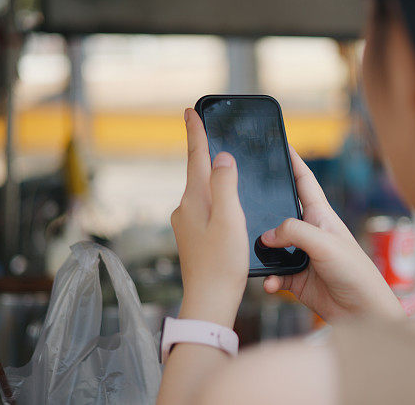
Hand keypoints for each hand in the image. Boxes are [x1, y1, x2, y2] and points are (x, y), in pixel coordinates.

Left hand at [170, 108, 248, 328]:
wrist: (209, 303)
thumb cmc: (222, 264)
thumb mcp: (230, 219)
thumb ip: (224, 184)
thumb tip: (221, 158)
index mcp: (194, 200)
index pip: (195, 157)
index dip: (195, 132)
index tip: (189, 111)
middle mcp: (185, 209)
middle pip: (196, 172)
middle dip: (202, 152)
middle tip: (204, 128)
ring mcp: (186, 225)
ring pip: (201, 192)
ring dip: (210, 177)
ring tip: (222, 165)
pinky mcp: (193, 238)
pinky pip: (204, 208)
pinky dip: (214, 199)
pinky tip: (225, 205)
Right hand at [261, 146, 403, 321]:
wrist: (362, 312)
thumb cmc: (355, 273)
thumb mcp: (325, 244)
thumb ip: (295, 232)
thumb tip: (266, 236)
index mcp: (320, 215)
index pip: (304, 181)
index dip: (292, 161)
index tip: (279, 144)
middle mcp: (309, 232)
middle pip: (280, 213)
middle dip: (262, 209)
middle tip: (242, 200)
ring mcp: (301, 255)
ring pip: (271, 246)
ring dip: (261, 251)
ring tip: (252, 252)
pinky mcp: (296, 278)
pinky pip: (274, 274)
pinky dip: (268, 278)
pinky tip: (270, 283)